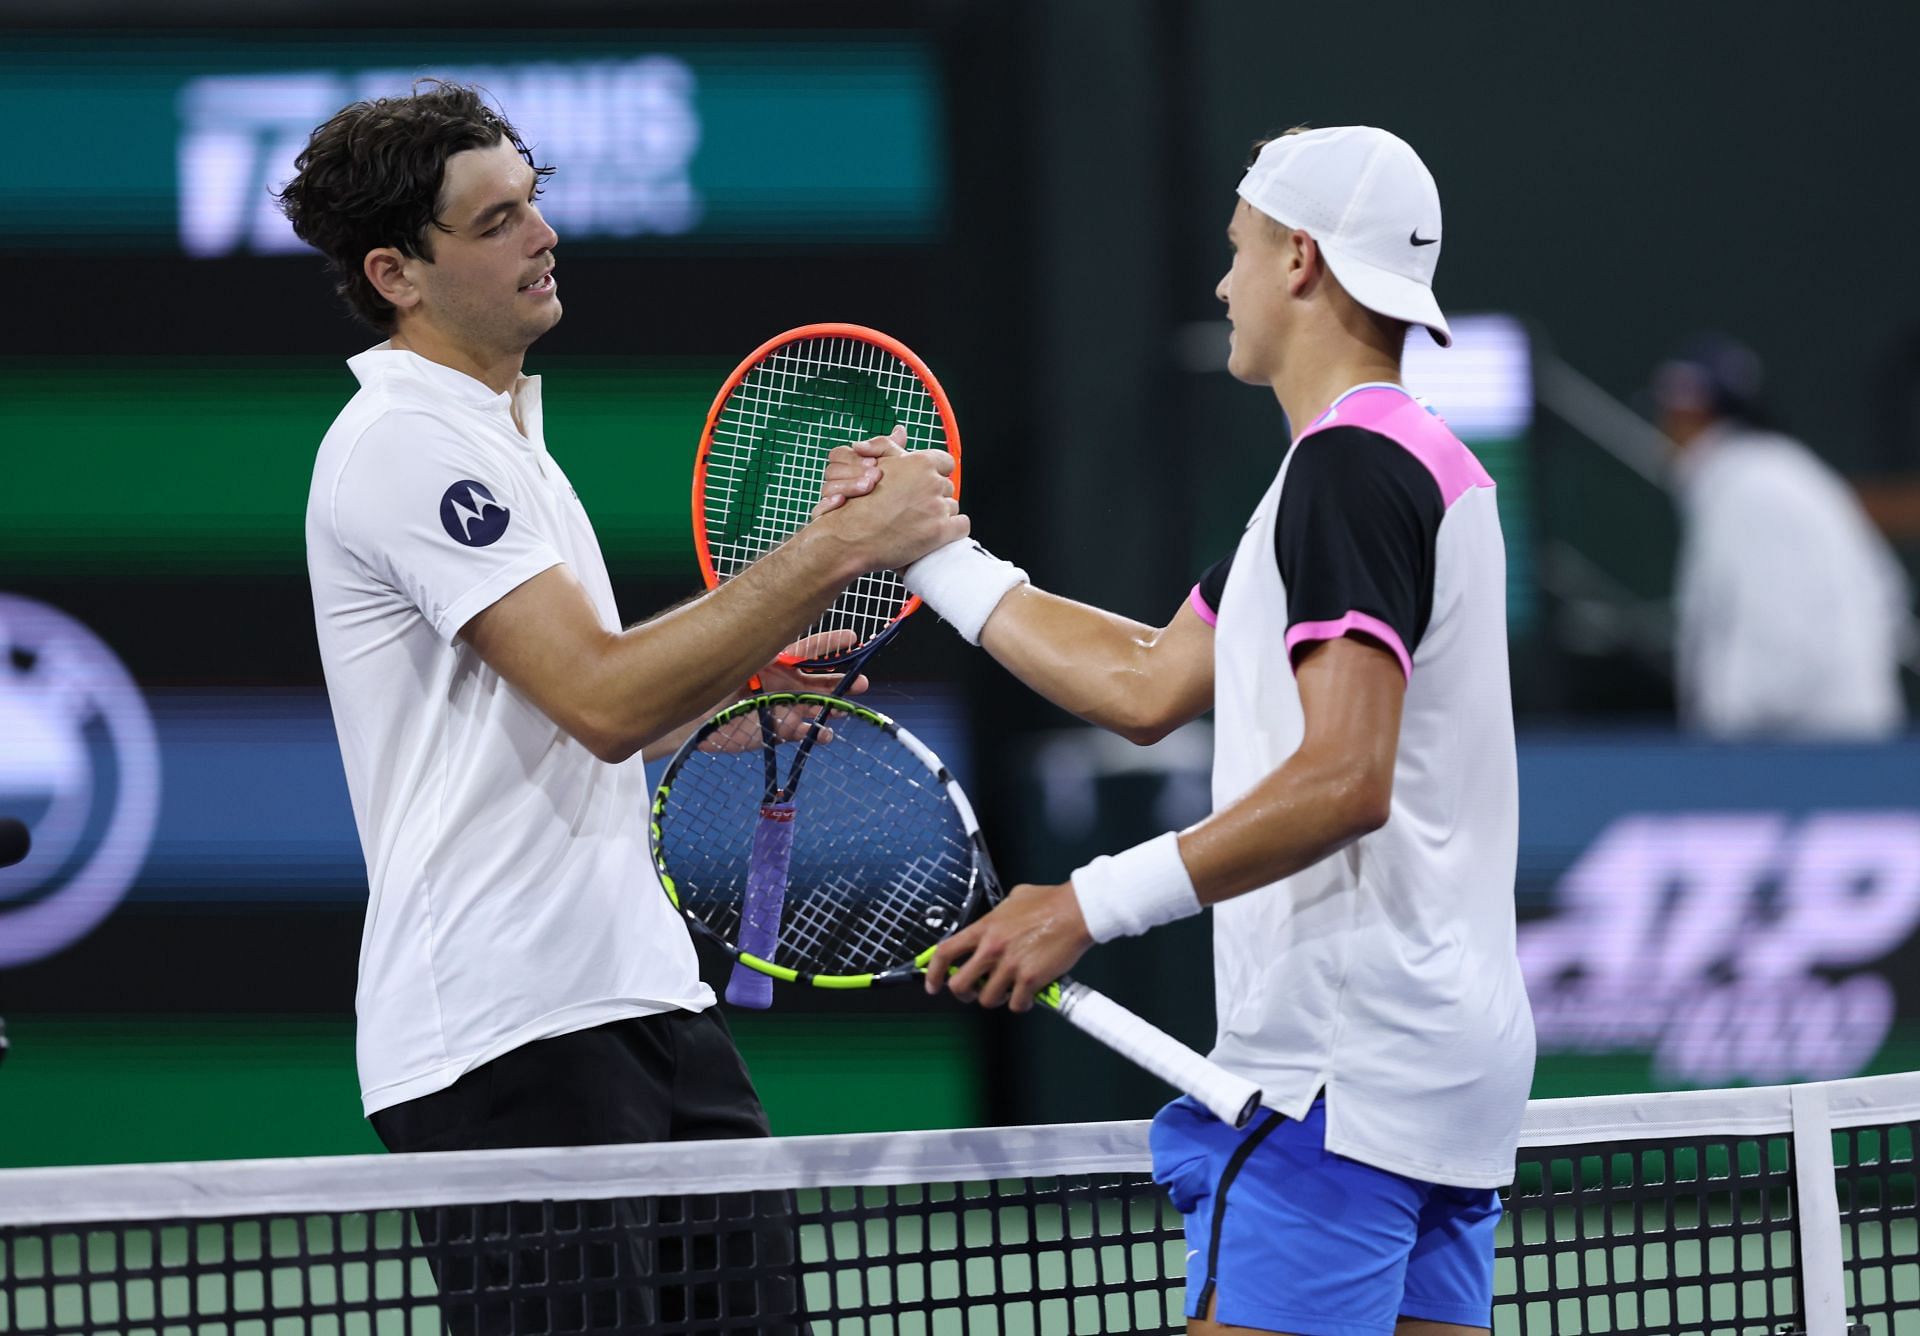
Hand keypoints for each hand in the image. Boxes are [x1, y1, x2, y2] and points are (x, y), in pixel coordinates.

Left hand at [696, 632, 868, 751]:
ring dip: (833, 708)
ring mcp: (783, 708)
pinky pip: (804, 732)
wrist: (694, 719)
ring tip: (844, 710)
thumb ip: (768, 650)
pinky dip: (816, 734)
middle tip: (862, 683)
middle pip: (821, 680)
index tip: (852, 636)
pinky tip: (824, 734)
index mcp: (777, 661)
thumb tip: (788, 629)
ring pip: (817, 707)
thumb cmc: (715, 682)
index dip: (831, 643)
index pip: (810, 649)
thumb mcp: (745, 659)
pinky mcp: (778, 732)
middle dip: (843, 681)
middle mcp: (784, 683)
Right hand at [812, 427, 905, 517]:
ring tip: (868, 487)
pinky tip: (842, 501)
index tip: (874, 462)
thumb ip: (893, 451)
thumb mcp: (898, 471)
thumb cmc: (894, 498)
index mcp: (848, 469)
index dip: (853, 457)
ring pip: (827, 488)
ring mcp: (832, 503)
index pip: (838, 455)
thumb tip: (899, 430)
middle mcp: (837, 484)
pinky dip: (827, 505)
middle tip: (876, 475)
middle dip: (854, 470)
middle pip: (832, 470)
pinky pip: (818, 512)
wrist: (896, 530)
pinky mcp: (828, 523)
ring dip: (847, 486)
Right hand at [812, 435, 966, 572]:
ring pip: (952, 507)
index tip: (925, 484)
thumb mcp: (874, 465)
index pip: (945, 462)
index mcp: (920, 462)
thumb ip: (892, 447)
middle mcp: (932, 482)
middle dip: (934, 496)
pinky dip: (951, 531)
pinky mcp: (941, 531)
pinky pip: (962, 526)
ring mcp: (938, 507)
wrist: (850, 536)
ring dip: (939, 514)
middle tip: (913, 507)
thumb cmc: (858, 503)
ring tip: (916, 522)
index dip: (935, 473)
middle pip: (947, 486)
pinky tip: (933, 534)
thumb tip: (900, 431)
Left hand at [923, 881, 1093, 1012]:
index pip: (946, 953)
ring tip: (1008, 990)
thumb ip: (998, 915)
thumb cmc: (1050, 902)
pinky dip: (1021, 1003)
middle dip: (965, 994)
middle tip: (975, 992)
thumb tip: (994, 923)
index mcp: (985, 928)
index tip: (933, 985)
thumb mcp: (1014, 899)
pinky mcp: (1030, 979)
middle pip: (960, 985)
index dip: (934, 973)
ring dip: (996, 998)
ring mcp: (1010, 965)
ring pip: (987, 999)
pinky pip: (1016, 1004)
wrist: (1077, 910)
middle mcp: (992, 948)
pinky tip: (1028, 994)